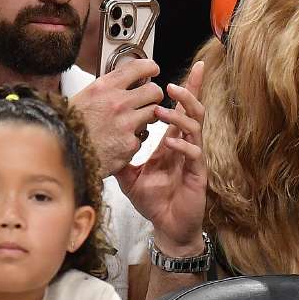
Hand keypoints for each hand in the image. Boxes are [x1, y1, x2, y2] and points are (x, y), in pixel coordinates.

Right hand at [71, 58, 163, 174]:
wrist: (63, 154)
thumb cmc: (69, 128)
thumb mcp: (83, 98)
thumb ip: (104, 91)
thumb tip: (119, 85)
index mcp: (104, 88)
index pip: (137, 68)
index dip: (149, 67)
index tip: (153, 69)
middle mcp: (117, 103)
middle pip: (153, 91)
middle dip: (154, 95)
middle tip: (150, 99)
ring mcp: (126, 124)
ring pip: (154, 114)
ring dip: (148, 116)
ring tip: (136, 121)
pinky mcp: (130, 144)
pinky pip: (142, 138)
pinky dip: (134, 140)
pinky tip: (121, 141)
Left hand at [116, 61, 206, 255]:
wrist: (167, 226)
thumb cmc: (153, 201)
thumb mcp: (129, 177)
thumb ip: (120, 158)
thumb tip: (100, 145)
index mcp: (172, 143)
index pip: (179, 111)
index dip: (183, 92)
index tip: (177, 73)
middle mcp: (186, 146)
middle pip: (194, 111)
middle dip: (187, 93)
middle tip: (170, 84)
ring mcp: (194, 159)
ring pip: (196, 128)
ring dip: (180, 116)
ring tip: (163, 111)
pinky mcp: (198, 174)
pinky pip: (195, 154)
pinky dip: (183, 146)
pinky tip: (171, 143)